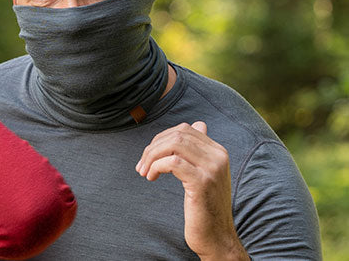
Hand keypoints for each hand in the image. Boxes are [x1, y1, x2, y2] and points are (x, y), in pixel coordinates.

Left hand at [135, 122, 248, 260]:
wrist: (216, 236)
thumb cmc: (205, 206)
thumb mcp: (204, 173)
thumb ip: (199, 150)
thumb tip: (199, 124)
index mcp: (218, 151)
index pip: (185, 129)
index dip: (161, 139)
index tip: (149, 156)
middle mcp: (219, 156)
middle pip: (178, 134)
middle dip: (153, 147)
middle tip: (141, 165)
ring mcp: (212, 168)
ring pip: (174, 144)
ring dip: (152, 156)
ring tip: (144, 172)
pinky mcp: (203, 182)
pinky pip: (172, 163)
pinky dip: (156, 167)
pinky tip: (151, 178)